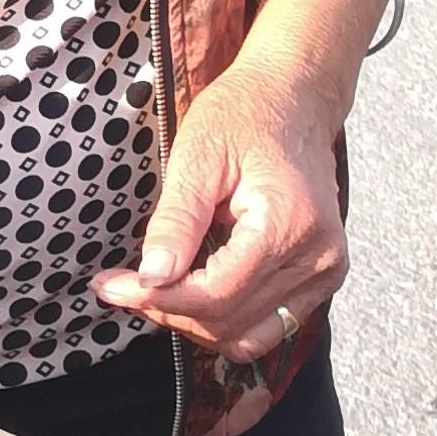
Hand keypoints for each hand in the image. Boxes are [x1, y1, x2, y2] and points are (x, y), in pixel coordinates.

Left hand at [95, 57, 348, 364]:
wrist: (295, 99)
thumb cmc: (245, 115)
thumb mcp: (199, 156)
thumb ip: (177, 221)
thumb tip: (151, 278)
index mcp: (289, 224)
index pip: (216, 294)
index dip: (157, 298)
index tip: (110, 285)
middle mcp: (318, 257)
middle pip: (229, 321)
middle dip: (167, 310)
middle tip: (121, 286)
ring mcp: (326, 272)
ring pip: (247, 337)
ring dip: (193, 323)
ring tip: (155, 290)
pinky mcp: (323, 277)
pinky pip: (268, 327)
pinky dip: (225, 320)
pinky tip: (192, 291)